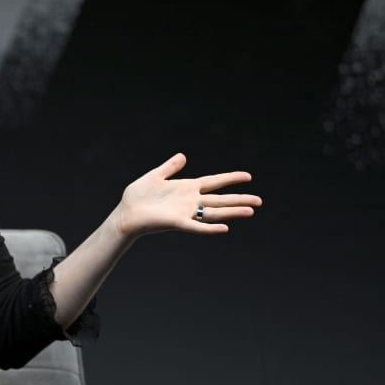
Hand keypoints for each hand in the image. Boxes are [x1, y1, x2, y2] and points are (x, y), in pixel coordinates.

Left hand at [116, 152, 261, 237]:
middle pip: (220, 199)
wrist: (125, 213)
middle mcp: (190, 201)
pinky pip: (197, 227)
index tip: (248, 176)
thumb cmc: (137, 197)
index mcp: (186, 188)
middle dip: (239, 199)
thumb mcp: (154, 176)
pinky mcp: (177, 223)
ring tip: (250, 211)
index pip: (214, 182)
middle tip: (259, 201)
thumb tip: (182, 156)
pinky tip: (225, 228)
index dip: (230, 179)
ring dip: (232, 212)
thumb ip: (169, 167)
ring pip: (214, 212)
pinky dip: (210, 228)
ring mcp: (185, 212)